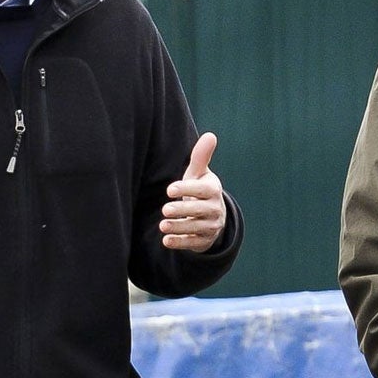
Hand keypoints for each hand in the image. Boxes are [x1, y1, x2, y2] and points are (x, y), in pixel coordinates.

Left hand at [160, 133, 226, 250]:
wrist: (211, 216)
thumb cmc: (199, 190)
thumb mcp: (199, 174)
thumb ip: (201, 157)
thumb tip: (210, 135)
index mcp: (213, 190)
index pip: (201, 190)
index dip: (186, 189)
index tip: (170, 189)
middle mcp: (214, 209)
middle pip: (199, 210)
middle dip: (182, 210)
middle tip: (165, 209)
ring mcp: (210, 226)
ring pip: (195, 228)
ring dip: (179, 227)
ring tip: (162, 225)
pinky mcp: (204, 240)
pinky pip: (193, 243)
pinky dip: (180, 242)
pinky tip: (166, 241)